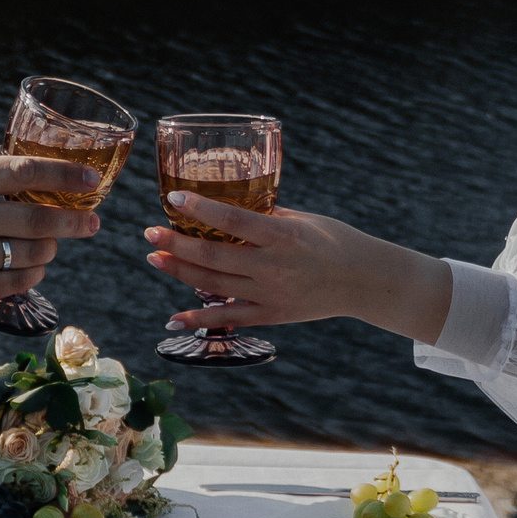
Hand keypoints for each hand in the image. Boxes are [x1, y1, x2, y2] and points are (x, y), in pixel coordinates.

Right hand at [0, 153, 103, 314]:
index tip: (91, 179)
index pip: (23, 172)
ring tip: (53, 245)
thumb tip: (27, 153)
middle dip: (74, 221)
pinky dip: (34, 273)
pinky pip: (16, 282)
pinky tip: (34, 266)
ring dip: (51, 250)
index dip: (64, 175)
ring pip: (31, 255)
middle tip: (92, 222)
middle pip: (37, 220)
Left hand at [141, 195, 453, 343]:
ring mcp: (270, 293)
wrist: (365, 282)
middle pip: (214, 254)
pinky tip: (173, 317)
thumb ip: (266, 216)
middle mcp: (272, 266)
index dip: (200, 208)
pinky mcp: (271, 315)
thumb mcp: (303, 220)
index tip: (173, 200)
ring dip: (180, 271)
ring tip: (154, 259)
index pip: (233, 219)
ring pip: (213, 284)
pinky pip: (228, 317)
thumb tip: (230, 206)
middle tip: (150, 233)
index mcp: (282, 235)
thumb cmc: (336, 241)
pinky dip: (198, 318)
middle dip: (176, 243)